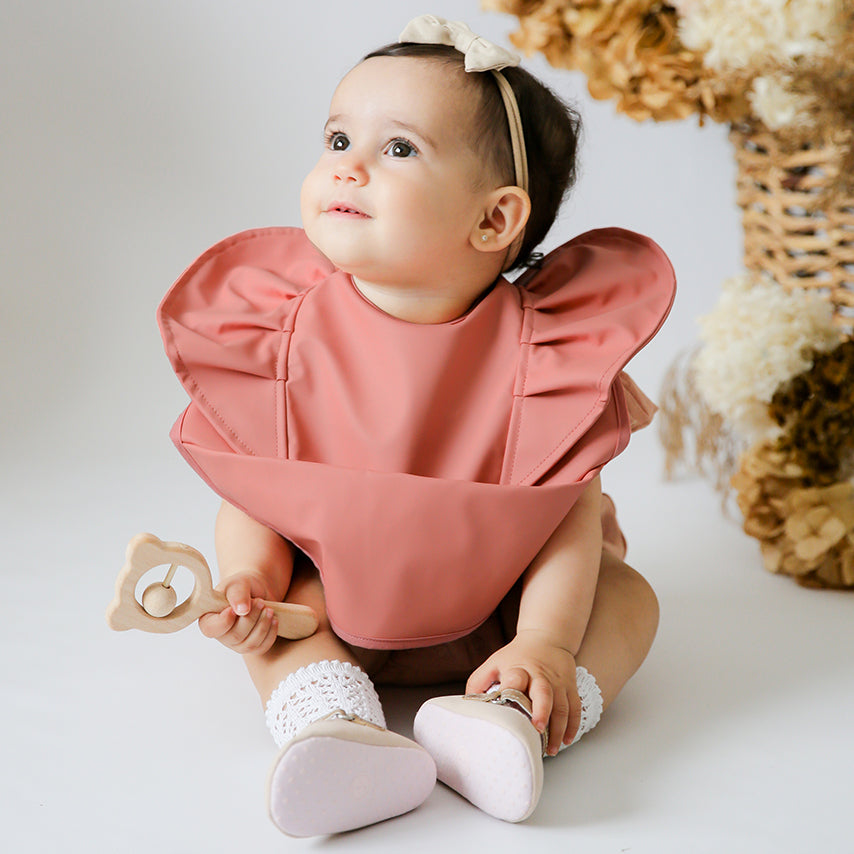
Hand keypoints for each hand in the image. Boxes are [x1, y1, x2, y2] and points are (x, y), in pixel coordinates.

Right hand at [198, 570, 279, 654]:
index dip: (223, 622)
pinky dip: (270, 633)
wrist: (258, 590)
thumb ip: (238, 594)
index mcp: (209, 619)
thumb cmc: (243, 586)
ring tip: (269, 609)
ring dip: (262, 625)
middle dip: (251, 618)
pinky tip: (274, 620)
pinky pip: (261, 648)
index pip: (210, 629)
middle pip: (235, 636)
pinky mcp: (251, 646)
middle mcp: (221, 634)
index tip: (234, 610)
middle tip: (260, 602)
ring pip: (249, 644)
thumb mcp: (239, 583)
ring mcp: (236, 643)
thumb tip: (242, 610)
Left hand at [466, 630, 579, 754]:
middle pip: (544, 692)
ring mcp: (557, 682)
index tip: (508, 705)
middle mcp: (540, 675)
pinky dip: (573, 725)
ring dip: (558, 729)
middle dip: (542, 711)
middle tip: (537, 729)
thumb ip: (478, 683)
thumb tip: (466, 706)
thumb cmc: (516, 655)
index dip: (512, 690)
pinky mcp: (570, 686)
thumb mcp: (494, 662)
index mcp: (518, 669)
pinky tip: (566, 740)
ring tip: (551, 748)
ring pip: (562, 706)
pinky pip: (575, 708)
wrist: (546, 637)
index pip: (515, 678)